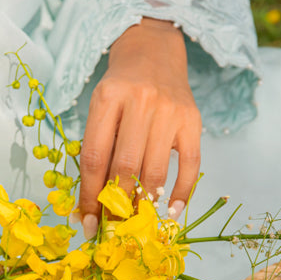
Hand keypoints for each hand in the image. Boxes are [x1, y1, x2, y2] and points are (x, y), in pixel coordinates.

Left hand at [77, 17, 200, 237]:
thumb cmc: (120, 87)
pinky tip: (172, 211)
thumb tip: (93, 203)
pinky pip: (191, 165)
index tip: (87, 222)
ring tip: (135, 222)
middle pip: (126, 167)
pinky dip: (182, 192)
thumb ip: (96, 147)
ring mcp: (170, 112)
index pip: (96, 158)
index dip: (90, 196)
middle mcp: (141, 102)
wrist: (153, 51)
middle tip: (111, 228)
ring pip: (156, 171)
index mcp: (108, 98)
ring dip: (144, 203)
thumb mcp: (99, 107)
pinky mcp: (193, 121)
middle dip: (116, 205)